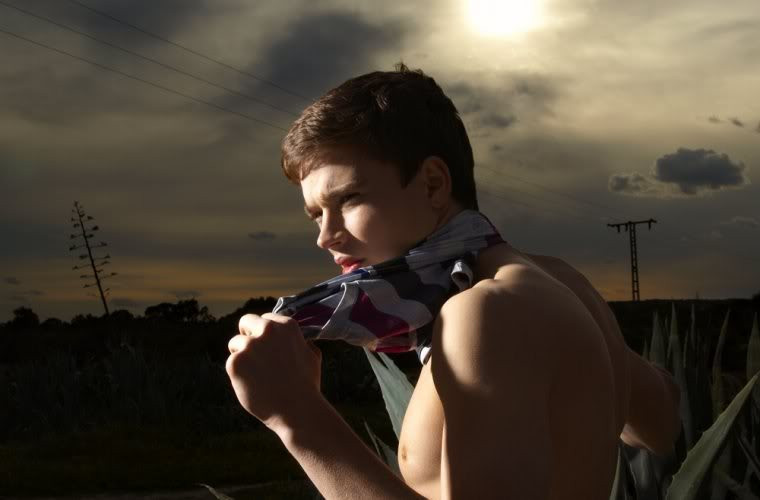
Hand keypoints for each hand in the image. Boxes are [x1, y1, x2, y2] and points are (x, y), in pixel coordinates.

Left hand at [226, 313, 321, 431]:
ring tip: (256, 376)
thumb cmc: (306, 386)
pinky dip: (239, 375)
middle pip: (246, 321)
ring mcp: (250, 345)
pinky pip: (231, 363)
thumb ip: (301, 343)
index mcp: (287, 326)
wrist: (297, 410)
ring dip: (242, 357)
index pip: (266, 319)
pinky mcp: (236, 362)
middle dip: (247, 335)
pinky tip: (253, 386)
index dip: (264, 333)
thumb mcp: (312, 356)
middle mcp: (268, 330)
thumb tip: (300, 339)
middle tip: (252, 354)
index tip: (267, 346)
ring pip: (235, 343)